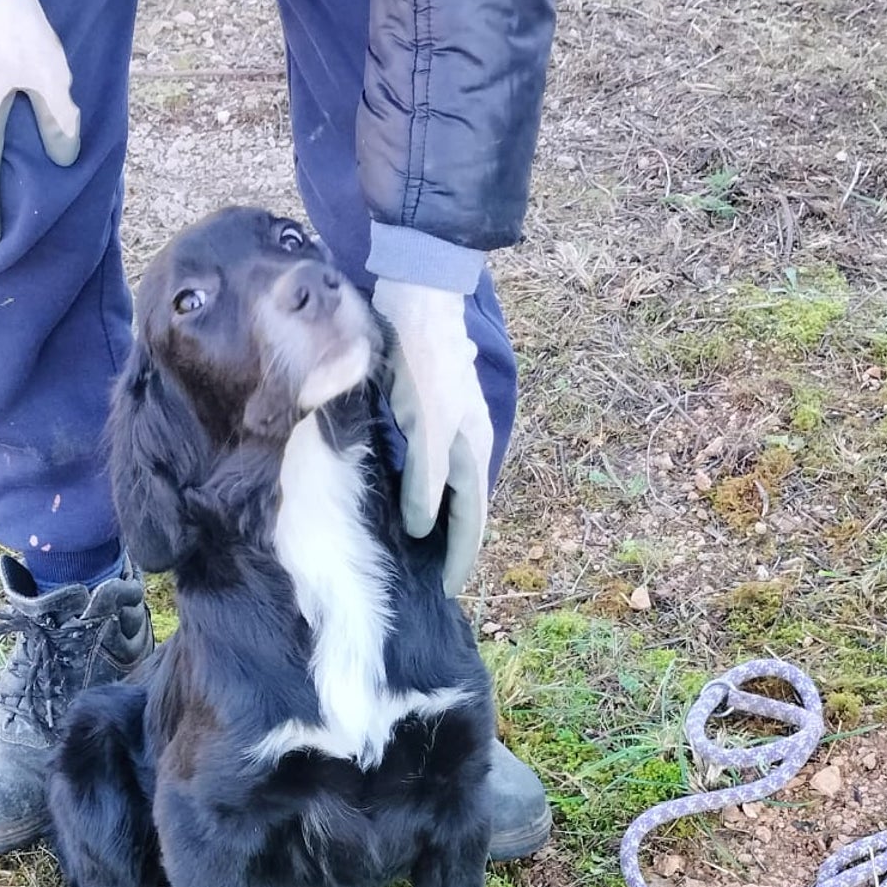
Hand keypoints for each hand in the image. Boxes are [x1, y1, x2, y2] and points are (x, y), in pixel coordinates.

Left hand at [373, 279, 492, 596]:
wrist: (419, 294)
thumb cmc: (421, 360)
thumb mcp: (423, 425)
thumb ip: (424, 481)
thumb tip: (424, 528)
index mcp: (473, 451)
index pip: (472, 521)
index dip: (460, 558)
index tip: (448, 592)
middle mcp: (470, 443)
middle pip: (467, 509)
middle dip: (454, 546)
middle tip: (435, 579)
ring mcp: (456, 426)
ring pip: (454, 488)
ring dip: (443, 520)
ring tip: (424, 550)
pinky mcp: (436, 411)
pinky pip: (439, 466)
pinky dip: (431, 492)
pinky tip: (413, 499)